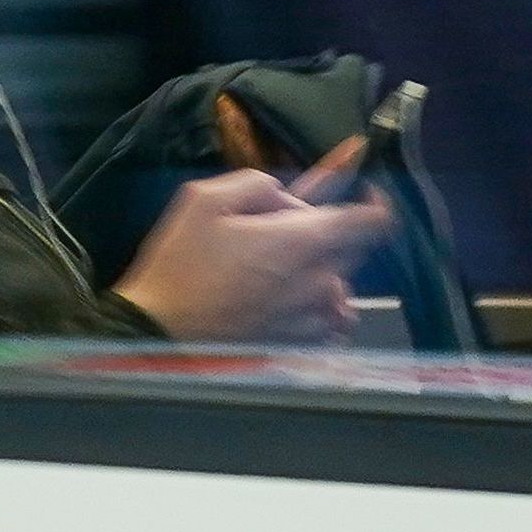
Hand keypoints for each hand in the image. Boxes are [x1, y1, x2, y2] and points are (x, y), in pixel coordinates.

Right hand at [110, 141, 391, 347]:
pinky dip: (314, 307)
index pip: (372, 221)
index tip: (365, 192)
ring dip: (319, 272)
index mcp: (302, 243)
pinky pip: (327, 322)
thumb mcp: (206, 199)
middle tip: (284, 231)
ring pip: (339, 286)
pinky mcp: (299, 347)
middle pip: (354, 250)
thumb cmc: (179, 266)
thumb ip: (260, 183)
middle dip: (328, 233)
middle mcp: (318, 284)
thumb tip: (288, 198)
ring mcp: (312, 321)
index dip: (376, 202)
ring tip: (273, 271)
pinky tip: (279, 302)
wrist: (156, 336)